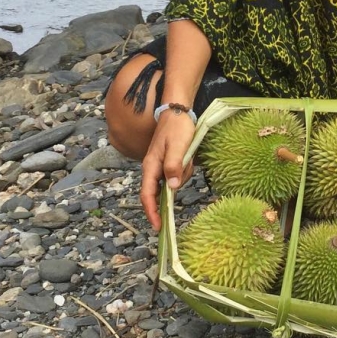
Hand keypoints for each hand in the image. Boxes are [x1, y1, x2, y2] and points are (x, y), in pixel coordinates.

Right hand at [140, 111, 196, 231]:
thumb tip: (172, 189)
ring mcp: (161, 165)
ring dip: (183, 173)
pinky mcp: (169, 162)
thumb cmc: (177, 127)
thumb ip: (173, 166)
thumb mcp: (177, 147)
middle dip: (175, 186)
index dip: (152, 212)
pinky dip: (185, 168)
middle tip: (186, 167)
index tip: (158, 227)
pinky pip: (178, 173)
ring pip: (173, 182)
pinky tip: (188, 155)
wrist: (178, 111)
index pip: (148, 195)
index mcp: (150, 166)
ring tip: (188, 155)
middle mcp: (153, 168)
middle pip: (162, 191)